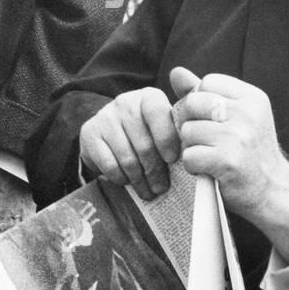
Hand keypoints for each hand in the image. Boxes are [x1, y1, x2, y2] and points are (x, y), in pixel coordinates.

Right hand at [78, 85, 181, 199]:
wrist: (110, 128)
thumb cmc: (148, 130)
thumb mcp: (165, 123)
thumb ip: (183, 129)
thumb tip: (199, 150)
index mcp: (149, 97)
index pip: (158, 113)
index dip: (166, 139)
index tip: (172, 160)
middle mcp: (125, 102)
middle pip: (144, 144)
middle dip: (155, 171)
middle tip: (162, 188)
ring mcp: (105, 117)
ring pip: (127, 158)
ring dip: (139, 180)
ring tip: (148, 191)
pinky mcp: (89, 133)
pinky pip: (109, 165)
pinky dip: (121, 178)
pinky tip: (128, 182)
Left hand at [168, 66, 288, 243]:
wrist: (274, 191)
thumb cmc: (250, 151)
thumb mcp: (237, 116)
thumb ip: (206, 93)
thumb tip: (176, 72)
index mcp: (252, 97)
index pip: (207, 82)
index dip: (199, 100)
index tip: (209, 119)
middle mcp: (247, 113)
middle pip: (192, 104)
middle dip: (190, 122)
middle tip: (204, 139)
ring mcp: (238, 137)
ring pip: (188, 131)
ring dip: (191, 147)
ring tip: (209, 155)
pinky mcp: (228, 161)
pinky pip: (189, 156)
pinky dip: (193, 166)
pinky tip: (208, 169)